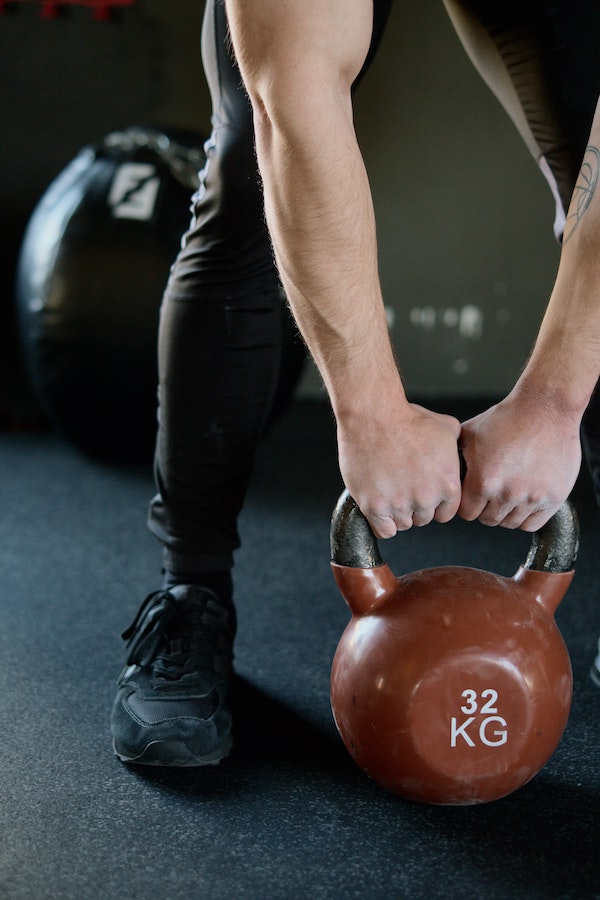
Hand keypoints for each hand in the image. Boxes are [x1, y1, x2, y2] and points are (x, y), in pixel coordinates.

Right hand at [337, 403, 461, 537]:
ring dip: (397, 513)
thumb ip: (457, 446)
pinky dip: (381, 522)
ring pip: (402, 524)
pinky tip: (379, 507)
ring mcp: (399, 504)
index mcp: (448, 485)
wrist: (373, 416)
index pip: (445, 513)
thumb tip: (461, 451)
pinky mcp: (374, 506)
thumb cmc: (407, 418)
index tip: (423, 494)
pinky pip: (383, 530)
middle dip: (414, 506)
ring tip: (389, 492)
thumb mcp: (446, 427)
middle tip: (402, 487)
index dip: (434, 504)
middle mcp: (426, 499)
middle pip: (423, 519)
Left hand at [458, 394, 581, 530]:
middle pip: (488, 520)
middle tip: (491, 493)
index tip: (472, 496)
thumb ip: (454, 459)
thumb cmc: (508, 418)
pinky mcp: (554, 497)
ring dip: (505, 512)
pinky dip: (525, 517)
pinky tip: (522, 501)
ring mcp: (532, 497)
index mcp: (483, 481)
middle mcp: (507, 493)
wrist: (546, 407)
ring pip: (510, 523)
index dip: (467, 504)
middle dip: (485, 508)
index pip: (467, 513)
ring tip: (507, 494)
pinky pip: (532, 524)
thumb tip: (441, 473)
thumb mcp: (470, 434)